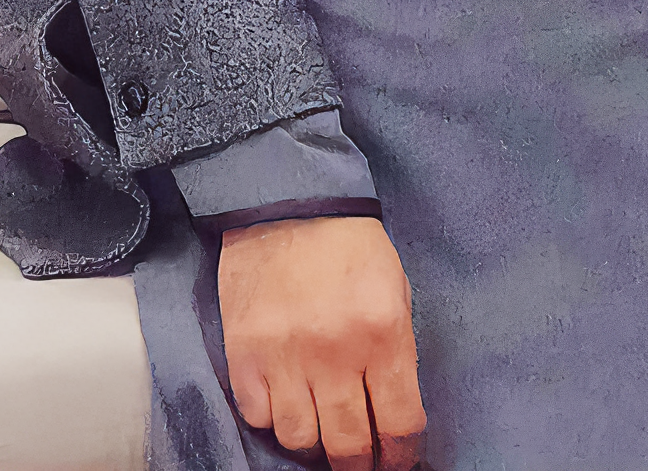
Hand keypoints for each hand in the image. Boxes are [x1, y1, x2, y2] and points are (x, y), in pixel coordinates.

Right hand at [218, 214, 424, 470]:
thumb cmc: (349, 245)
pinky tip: (286, 399)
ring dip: (315, 445)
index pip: (400, 424)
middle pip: (350, 446)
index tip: (399, 463)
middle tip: (361, 463)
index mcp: (383, 331)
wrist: (287, 202)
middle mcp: (335, 351)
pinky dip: (274, 418)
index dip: (402, 457)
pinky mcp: (245, 355)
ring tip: (321, 430)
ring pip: (300, 440)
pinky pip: (260, 418)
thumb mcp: (394, 288)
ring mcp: (286, 356)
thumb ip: (396, 352)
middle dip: (360, 465)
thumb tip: (395, 414)